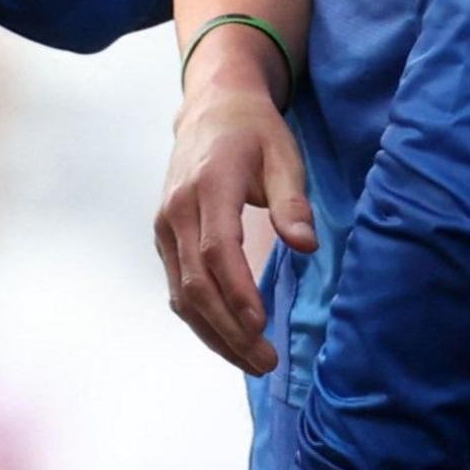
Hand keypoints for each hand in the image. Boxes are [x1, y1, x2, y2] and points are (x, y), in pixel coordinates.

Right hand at [153, 52, 313, 374]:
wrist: (211, 107)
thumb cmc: (254, 131)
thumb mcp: (284, 154)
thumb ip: (292, 200)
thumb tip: (305, 246)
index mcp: (209, 185)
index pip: (216, 249)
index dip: (236, 292)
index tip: (261, 326)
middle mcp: (177, 210)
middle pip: (196, 283)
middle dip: (229, 329)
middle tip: (265, 361)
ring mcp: (165, 226)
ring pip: (182, 294)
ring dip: (214, 334)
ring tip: (252, 361)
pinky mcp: (164, 238)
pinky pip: (178, 287)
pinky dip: (201, 319)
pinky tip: (229, 339)